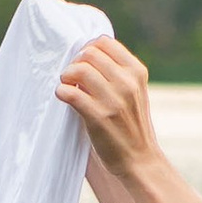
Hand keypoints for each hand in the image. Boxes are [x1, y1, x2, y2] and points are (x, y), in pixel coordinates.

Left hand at [56, 38, 159, 178]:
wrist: (140, 160)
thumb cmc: (131, 126)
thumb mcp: (134, 92)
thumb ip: (118, 73)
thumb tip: (86, 56)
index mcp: (136, 72)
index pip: (104, 42)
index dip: (87, 49)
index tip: (82, 63)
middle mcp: (127, 83)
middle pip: (89, 53)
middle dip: (75, 62)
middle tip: (71, 76)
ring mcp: (113, 100)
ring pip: (80, 70)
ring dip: (66, 76)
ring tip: (66, 85)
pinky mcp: (99, 117)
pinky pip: (72, 93)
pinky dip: (62, 92)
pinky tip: (62, 96)